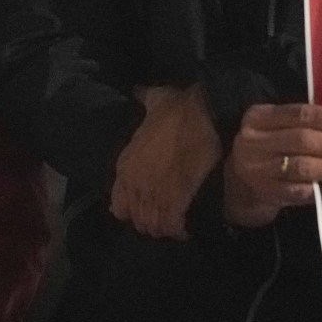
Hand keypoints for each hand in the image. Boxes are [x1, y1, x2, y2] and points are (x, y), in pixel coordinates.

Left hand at [109, 86, 222, 239]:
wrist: (202, 115)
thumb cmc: (179, 108)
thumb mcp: (155, 100)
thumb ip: (144, 99)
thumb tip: (138, 91)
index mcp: (125, 166)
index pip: (118, 206)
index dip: (133, 210)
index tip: (148, 207)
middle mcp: (135, 184)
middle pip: (138, 220)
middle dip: (152, 222)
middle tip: (166, 218)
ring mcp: (154, 194)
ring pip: (154, 226)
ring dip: (166, 229)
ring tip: (178, 225)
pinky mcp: (175, 200)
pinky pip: (172, 226)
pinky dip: (180, 230)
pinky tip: (187, 227)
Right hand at [222, 104, 321, 228]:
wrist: (238, 186)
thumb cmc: (269, 151)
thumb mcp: (277, 129)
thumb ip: (305, 125)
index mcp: (260, 117)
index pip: (302, 113)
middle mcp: (254, 141)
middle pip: (305, 140)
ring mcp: (258, 169)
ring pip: (304, 166)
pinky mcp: (265, 193)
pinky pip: (299, 191)